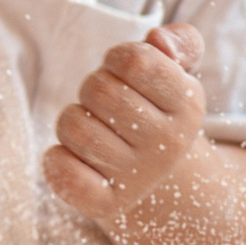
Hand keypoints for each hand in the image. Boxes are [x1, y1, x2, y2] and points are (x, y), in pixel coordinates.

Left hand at [43, 24, 206, 222]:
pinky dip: (57, 161)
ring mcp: (138, 178)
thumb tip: (160, 41)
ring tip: (94, 128)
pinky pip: (65, 174)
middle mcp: (167, 146)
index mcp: (188, 107)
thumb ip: (180, 43)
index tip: (124, 70)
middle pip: (99, 91)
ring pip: (75, 127)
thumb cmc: (154, 109)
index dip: (118, 57)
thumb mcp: (176, 74)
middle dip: (93, 87)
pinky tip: (70, 156)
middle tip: (106, 104)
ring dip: (73, 119)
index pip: (135, 62)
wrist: (162, 180)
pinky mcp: (106, 203)